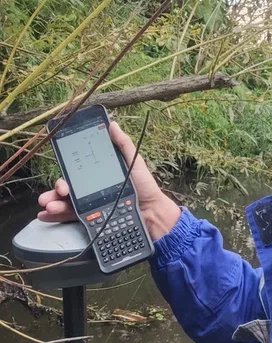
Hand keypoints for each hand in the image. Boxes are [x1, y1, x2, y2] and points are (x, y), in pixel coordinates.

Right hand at [38, 121, 181, 240]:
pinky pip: (71, 216)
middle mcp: (91, 188)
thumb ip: (123, 145)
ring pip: (66, 201)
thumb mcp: (134, 163)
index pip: (77, 172)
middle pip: (68, 187)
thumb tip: (113, 124)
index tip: (63, 176)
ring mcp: (91, 204)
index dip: (66, 173)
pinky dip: (57, 216)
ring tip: (50, 206)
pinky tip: (49, 215)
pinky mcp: (92, 218)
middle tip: (59, 191)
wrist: (152, 213)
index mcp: (98, 175)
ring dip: (54, 202)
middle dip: (57, 189)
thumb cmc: (145, 187)